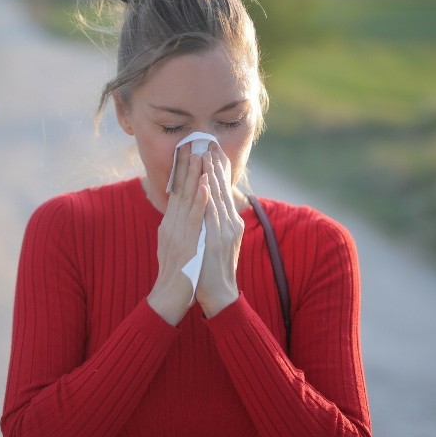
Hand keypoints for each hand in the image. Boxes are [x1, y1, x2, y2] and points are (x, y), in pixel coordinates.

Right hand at [148, 144, 208, 324]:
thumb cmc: (175, 276)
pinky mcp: (186, 243)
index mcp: (169, 224)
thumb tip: (181, 213)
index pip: (176, 192)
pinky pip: (194, 218)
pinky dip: (200, 200)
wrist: (169, 299)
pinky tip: (206, 185)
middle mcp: (170, 225)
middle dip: (186, 165)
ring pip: (187, 199)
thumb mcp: (174, 246)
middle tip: (192, 142)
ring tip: (200, 155)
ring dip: (194, 176)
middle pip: (179, 190)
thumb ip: (177, 228)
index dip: (181, 170)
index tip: (186, 150)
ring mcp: (177, 234)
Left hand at [196, 142, 242, 316]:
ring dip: (212, 174)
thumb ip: (213, 223)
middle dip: (216, 164)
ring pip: (218, 196)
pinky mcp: (217, 240)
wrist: (219, 295)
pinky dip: (208, 197)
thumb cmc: (211, 270)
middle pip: (223, 188)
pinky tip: (205, 182)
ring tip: (206, 153)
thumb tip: (207, 207)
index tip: (212, 149)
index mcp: (229, 223)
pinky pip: (212, 214)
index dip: (218, 169)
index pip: (223, 190)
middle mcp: (230, 223)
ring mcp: (225, 231)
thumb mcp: (215, 242)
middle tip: (210, 141)